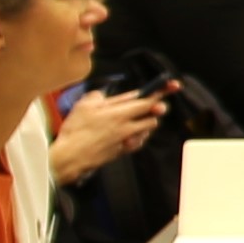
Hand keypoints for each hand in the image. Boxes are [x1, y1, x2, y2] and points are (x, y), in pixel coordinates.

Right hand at [48, 91, 163, 179]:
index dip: (161, 90)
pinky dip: (138, 134)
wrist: (70, 157)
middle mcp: (127, 126)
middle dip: (156, 106)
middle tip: (154, 102)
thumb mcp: (83, 106)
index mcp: (119, 113)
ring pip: (149, 127)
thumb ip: (98, 96)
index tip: (173, 85)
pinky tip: (126, 133)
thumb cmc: (75, 132)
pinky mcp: (126, 150)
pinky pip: (140, 140)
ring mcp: (128, 140)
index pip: (146, 99)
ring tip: (131, 118)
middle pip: (153, 113)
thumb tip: (104, 95)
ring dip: (146, 120)